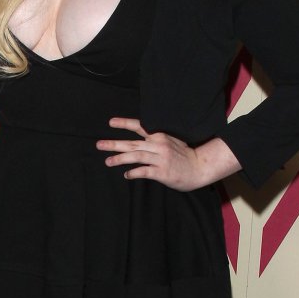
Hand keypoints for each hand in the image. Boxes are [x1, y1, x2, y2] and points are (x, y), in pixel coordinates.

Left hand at [97, 118, 238, 190]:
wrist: (199, 168)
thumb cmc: (185, 156)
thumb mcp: (171, 142)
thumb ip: (155, 140)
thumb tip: (140, 141)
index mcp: (159, 137)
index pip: (139, 127)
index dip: (125, 124)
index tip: (111, 122)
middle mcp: (158, 145)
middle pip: (132, 143)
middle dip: (114, 144)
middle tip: (99, 145)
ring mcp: (160, 158)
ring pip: (135, 156)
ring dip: (120, 159)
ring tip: (108, 161)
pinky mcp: (162, 172)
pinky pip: (144, 171)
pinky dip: (133, 173)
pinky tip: (126, 175)